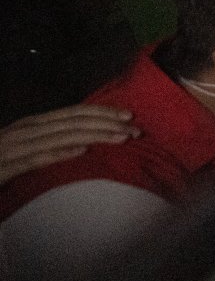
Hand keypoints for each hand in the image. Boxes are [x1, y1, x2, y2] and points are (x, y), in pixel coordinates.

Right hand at [0, 105, 140, 185]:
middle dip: (105, 123)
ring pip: (58, 137)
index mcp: (29, 125)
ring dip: (93, 135)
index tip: (129, 116)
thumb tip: (80, 139)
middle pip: (70, 122)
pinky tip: (80, 152)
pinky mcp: (2, 168)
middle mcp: (21, 131)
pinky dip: (58, 153)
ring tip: (120, 137)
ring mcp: (11, 148)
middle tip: (136, 128)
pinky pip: (33, 159)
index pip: (71, 114)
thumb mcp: (22, 150)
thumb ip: (46, 142)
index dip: (101, 113)